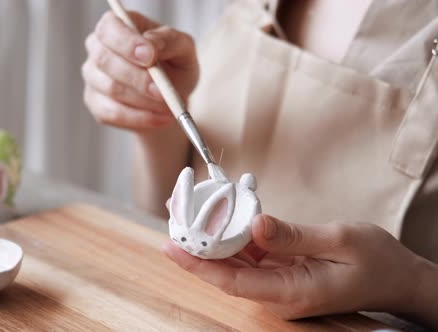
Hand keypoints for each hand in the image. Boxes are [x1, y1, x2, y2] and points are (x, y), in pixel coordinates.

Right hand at [82, 11, 198, 130]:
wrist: (170, 98)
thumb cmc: (175, 66)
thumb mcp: (183, 49)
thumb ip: (169, 41)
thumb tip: (151, 44)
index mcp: (117, 26)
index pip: (109, 28)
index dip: (127, 42)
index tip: (150, 57)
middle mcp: (98, 48)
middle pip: (105, 60)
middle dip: (137, 78)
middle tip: (162, 92)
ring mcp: (93, 77)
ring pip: (111, 89)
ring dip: (143, 101)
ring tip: (169, 106)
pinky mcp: (96, 104)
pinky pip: (112, 113)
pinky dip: (140, 118)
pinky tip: (161, 119)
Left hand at [163, 214, 437, 326]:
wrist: (397, 278)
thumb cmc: (376, 262)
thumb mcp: (340, 241)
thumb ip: (295, 235)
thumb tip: (255, 223)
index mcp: (291, 292)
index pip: (233, 282)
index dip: (198, 264)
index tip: (173, 245)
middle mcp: (278, 292)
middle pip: (226, 271)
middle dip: (196, 245)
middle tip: (173, 215)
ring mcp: (278, 283)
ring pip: (233, 262)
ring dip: (210, 238)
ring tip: (185, 211)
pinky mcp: (281, 270)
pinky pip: (249, 254)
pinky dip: (232, 235)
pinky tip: (217, 215)